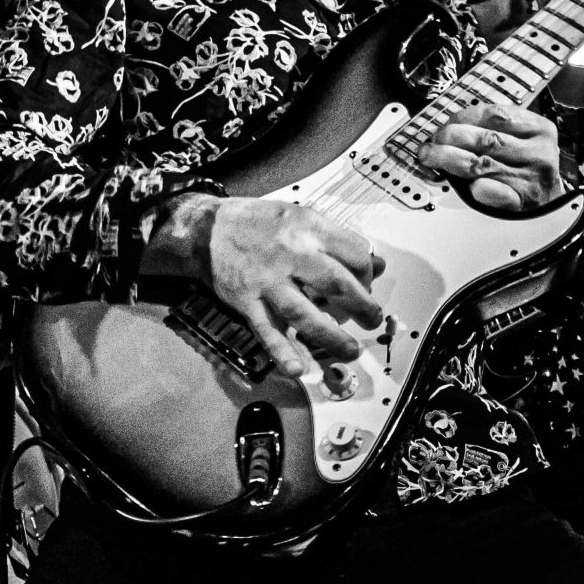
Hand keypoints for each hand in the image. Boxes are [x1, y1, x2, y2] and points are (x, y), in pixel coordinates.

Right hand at [155, 195, 384, 383]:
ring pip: (305, 313)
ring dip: (331, 337)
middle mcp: (289, 253)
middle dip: (362, 306)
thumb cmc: (255, 223)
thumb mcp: (300, 215)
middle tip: (372, 320)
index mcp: (306, 227)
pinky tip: (298, 367)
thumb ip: (337, 239)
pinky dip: (283, 352)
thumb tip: (377, 263)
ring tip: (349, 350)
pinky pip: (268, 331)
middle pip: (336, 283)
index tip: (368, 284)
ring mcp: (267, 281)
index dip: (368, 273)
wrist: (206, 231)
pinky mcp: (248, 302)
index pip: (353, 253)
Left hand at [419, 104, 563, 212]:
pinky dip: (474, 186)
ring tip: (429, 157)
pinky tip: (462, 183)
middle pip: (485, 138)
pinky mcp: (520, 203)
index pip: (496, 114)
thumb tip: (452, 125)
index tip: (446, 123)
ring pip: (479, 164)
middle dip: (450, 138)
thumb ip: (498, 129)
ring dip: (447, 159)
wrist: (550, 206)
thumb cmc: (529, 170)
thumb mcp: (525, 141)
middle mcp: (537, 153)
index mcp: (539, 129)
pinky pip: (492, 191)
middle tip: (432, 142)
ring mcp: (530, 179)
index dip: (463, 117)